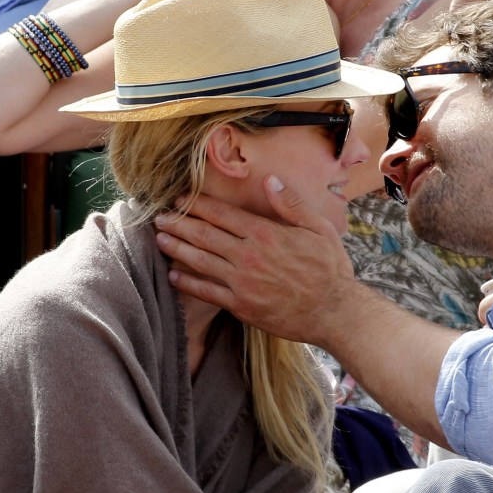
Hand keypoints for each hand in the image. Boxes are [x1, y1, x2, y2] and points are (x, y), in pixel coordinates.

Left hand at [154, 176, 356, 345]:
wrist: (334, 312)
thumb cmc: (330, 269)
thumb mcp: (319, 228)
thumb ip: (291, 204)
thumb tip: (271, 179)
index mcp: (265, 233)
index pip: (222, 213)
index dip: (197, 205)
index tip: (180, 200)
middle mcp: (248, 256)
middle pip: (203, 235)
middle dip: (178, 223)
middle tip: (159, 217)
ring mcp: (242, 282)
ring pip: (200, 261)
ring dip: (176, 248)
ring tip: (159, 239)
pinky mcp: (241, 306)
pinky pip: (206, 292)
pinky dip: (187, 282)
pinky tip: (173, 274)